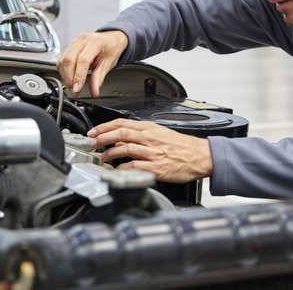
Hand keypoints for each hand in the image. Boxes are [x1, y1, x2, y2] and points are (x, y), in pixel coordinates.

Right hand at [56, 31, 127, 96]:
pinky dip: (64, 71)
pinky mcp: (69, 47)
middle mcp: (82, 40)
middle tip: (75, 90)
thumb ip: (99, 78)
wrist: (110, 40)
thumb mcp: (109, 63)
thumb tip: (94, 91)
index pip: (83, 60)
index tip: (77, 89)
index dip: (78, 77)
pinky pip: (62, 60)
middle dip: (70, 78)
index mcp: (94, 42)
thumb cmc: (111, 49)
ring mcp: (74, 42)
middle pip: (69, 60)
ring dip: (65, 76)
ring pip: (63, 60)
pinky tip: (70, 78)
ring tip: (73, 86)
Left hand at [89, 119, 212, 182]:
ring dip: (110, 152)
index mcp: (150, 128)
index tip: (93, 131)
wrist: (199, 156)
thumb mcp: (160, 133)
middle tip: (92, 142)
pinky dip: (123, 167)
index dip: (104, 127)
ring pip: (125, 148)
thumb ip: (140, 135)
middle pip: (121, 133)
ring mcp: (153, 153)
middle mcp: (150, 138)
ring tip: (103, 157)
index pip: (122, 123)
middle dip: (103, 137)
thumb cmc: (180, 146)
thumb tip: (120, 138)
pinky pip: (135, 165)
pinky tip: (117, 169)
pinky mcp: (157, 167)